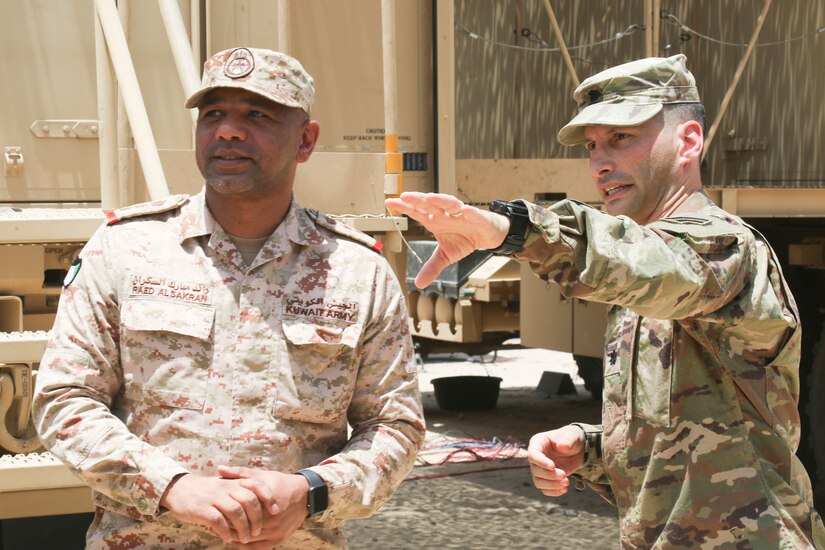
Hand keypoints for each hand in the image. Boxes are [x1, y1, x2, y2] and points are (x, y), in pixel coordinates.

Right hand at [160, 473, 274, 542]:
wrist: (179, 489)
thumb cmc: (207, 490)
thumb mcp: (225, 485)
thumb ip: (241, 491)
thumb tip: (261, 505)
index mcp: (234, 482)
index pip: (257, 484)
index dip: (268, 497)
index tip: (276, 511)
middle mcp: (226, 487)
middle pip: (249, 500)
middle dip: (257, 518)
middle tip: (257, 531)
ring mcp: (214, 497)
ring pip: (236, 511)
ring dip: (243, 527)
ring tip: (245, 538)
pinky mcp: (202, 508)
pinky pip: (218, 520)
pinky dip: (226, 531)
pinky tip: (228, 538)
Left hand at [218, 465, 309, 547]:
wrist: (305, 495)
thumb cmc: (280, 483)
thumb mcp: (261, 475)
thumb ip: (239, 473)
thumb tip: (219, 469)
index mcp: (263, 503)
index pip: (236, 514)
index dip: (223, 513)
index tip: (215, 510)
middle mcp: (270, 520)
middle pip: (240, 529)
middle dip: (227, 526)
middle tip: (214, 523)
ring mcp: (275, 532)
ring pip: (247, 540)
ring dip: (235, 536)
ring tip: (224, 530)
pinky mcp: (278, 540)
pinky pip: (256, 548)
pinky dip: (245, 545)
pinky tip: (238, 538)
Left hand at [385, 192, 510, 287]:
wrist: (486, 235)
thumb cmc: (463, 239)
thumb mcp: (446, 256)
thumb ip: (432, 267)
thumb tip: (418, 284)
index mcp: (435, 220)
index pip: (417, 212)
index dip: (404, 207)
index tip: (389, 202)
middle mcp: (446, 214)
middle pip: (430, 204)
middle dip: (418, 200)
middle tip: (404, 196)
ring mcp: (461, 213)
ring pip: (449, 203)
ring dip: (440, 200)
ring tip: (429, 197)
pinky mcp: (478, 216)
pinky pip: (473, 213)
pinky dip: (469, 212)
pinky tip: (464, 210)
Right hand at [527, 425, 584, 496]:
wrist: (577, 448)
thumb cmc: (571, 437)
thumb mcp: (571, 436)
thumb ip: (567, 440)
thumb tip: (562, 446)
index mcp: (538, 443)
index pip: (532, 455)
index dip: (541, 462)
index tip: (553, 467)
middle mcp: (536, 457)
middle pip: (535, 470)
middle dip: (550, 475)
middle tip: (564, 475)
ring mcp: (540, 468)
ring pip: (539, 482)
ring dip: (552, 485)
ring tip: (566, 482)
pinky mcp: (547, 478)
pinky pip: (545, 489)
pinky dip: (554, 491)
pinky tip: (564, 489)